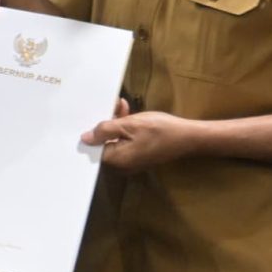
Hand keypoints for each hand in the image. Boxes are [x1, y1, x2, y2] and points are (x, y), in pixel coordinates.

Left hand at [83, 107, 202, 170]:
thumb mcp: (130, 124)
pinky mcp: (137, 157)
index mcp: (116, 160)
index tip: (95, 112)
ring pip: (114, 141)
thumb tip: (85, 138)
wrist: (187, 137)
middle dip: (106, 122)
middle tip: (114, 104)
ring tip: (123, 106)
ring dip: (116, 123)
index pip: (94, 147)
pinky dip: (124, 129)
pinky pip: (123, 143)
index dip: (93, 129)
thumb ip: (105, 130)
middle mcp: (121, 166)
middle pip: (103, 143)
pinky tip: (129, 115)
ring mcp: (130, 163)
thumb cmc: (160, 130)